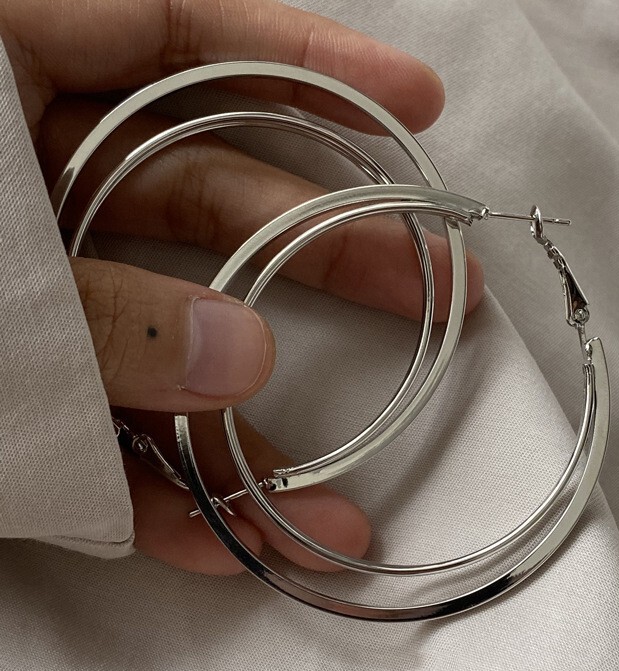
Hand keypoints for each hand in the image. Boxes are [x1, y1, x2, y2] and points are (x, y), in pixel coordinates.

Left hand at [0, 0, 483, 573]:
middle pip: (209, 193)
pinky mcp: (15, 375)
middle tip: (438, 293)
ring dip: (252, 423)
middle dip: (331, 250)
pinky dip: (152, 482)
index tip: (416, 106)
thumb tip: (242, 357)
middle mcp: (21, 174)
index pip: (181, 38)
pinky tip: (227, 535)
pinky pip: (95, 418)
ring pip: (167, 327)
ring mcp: (25, 281)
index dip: (308, 64)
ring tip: (340, 495)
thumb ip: (100, 309)